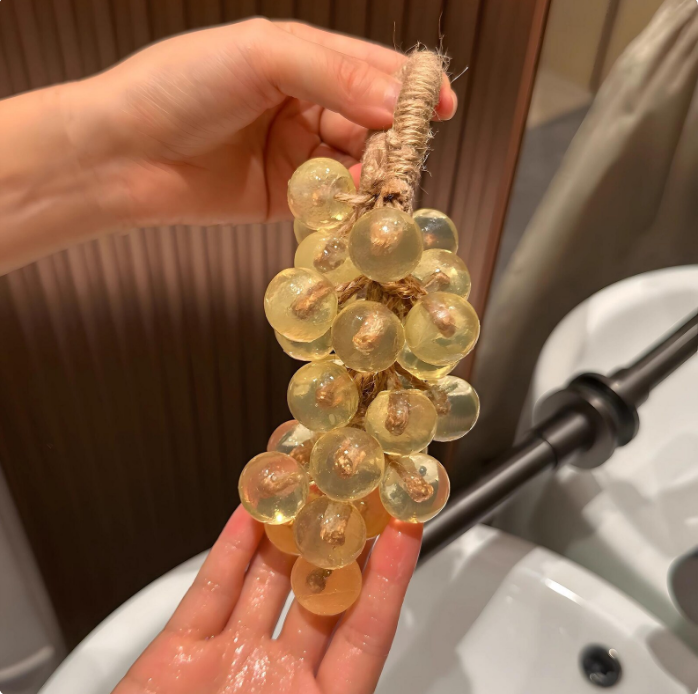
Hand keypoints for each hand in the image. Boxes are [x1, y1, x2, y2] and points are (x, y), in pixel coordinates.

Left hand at [66, 19, 455, 227]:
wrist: (125, 153)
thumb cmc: (180, 87)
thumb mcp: (261, 56)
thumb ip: (334, 73)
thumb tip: (397, 103)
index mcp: (299, 59)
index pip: (369, 69)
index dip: (407, 87)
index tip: (440, 108)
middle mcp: (303, 104)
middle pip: (370, 121)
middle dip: (392, 139)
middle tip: (405, 157)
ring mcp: (296, 153)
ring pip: (355, 163)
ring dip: (371, 174)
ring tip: (378, 185)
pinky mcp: (286, 198)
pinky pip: (329, 200)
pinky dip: (344, 203)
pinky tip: (350, 205)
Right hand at [113, 505, 421, 693]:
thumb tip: (373, 676)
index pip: (365, 631)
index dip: (388, 579)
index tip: (405, 528)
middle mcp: (279, 682)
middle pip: (319, 595)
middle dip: (338, 540)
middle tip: (355, 488)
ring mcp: (229, 664)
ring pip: (264, 582)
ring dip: (285, 532)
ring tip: (308, 482)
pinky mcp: (177, 656)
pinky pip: (210, 591)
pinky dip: (230, 548)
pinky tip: (250, 509)